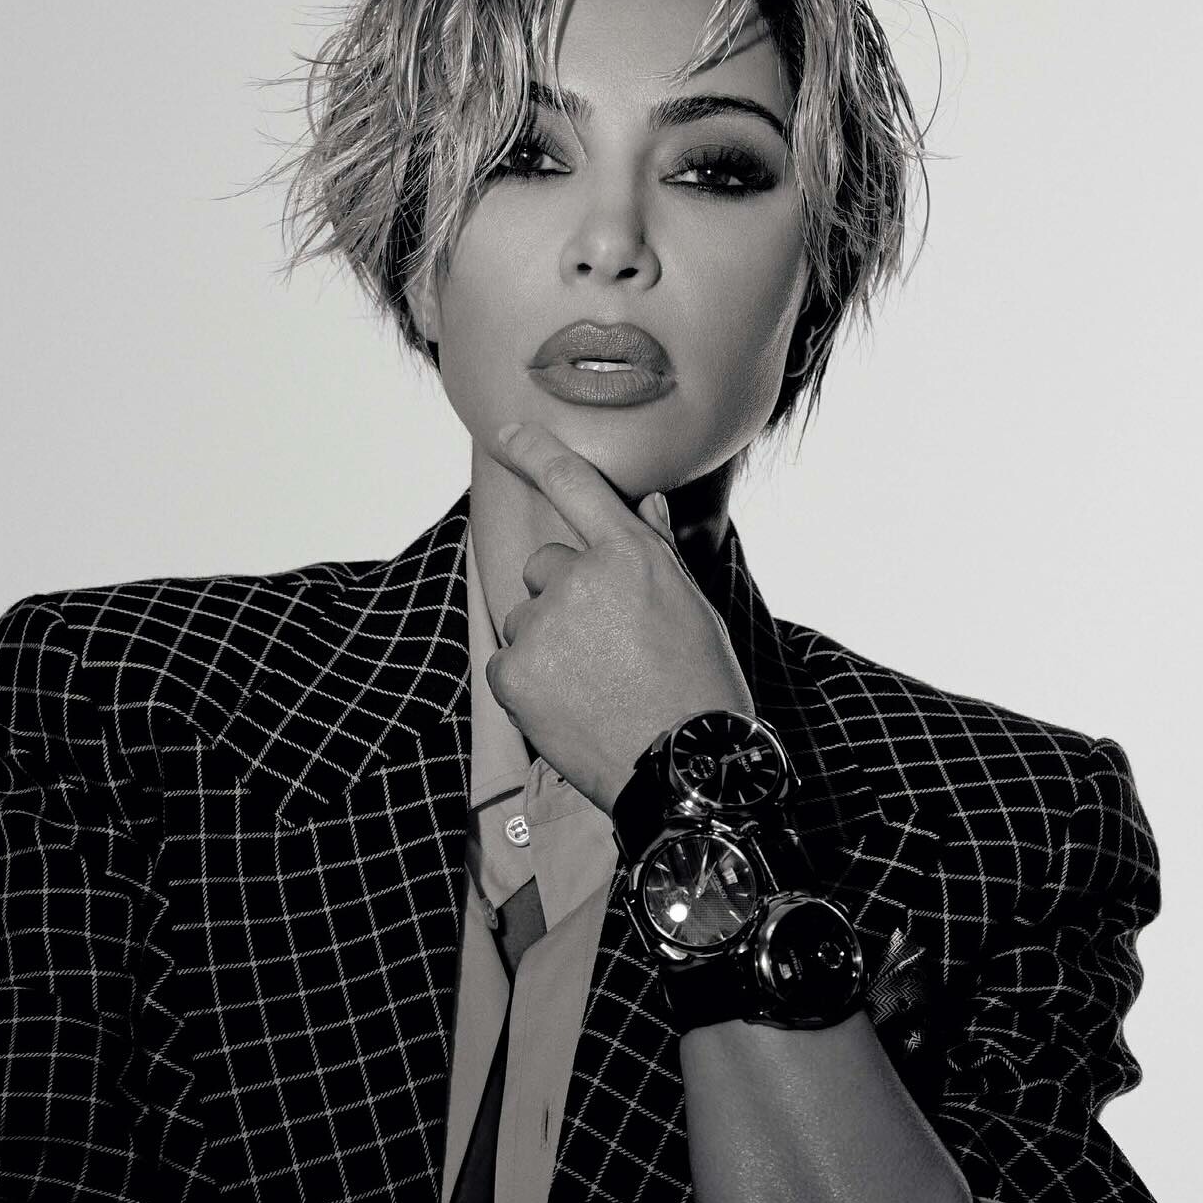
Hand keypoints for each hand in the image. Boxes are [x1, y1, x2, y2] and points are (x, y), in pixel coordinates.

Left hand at [486, 421, 754, 815]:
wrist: (683, 769)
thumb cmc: (699, 686)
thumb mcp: (691, 608)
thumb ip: (656, 552)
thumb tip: (645, 504)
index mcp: (630, 555)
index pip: (574, 484)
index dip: (535, 451)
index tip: (504, 432)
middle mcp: (579, 579)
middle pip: (547, 568)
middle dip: (566, 597)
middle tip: (609, 647)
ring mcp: (542, 626)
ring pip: (528, 618)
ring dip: (550, 643)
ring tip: (597, 684)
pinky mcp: (514, 671)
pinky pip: (509, 660)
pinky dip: (531, 682)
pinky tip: (572, 705)